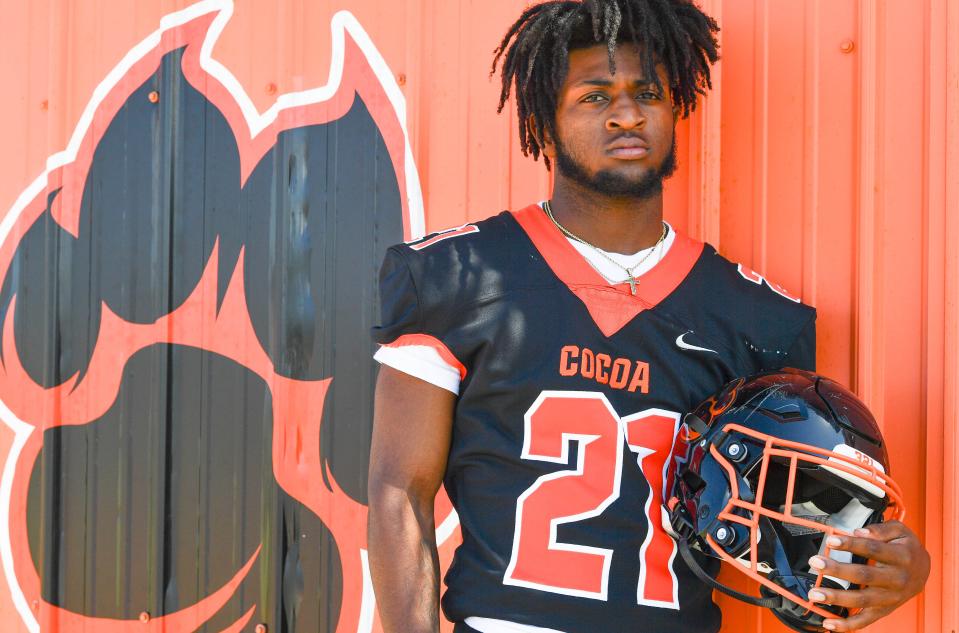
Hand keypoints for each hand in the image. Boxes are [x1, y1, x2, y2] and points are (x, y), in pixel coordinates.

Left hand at [804, 521, 929, 630]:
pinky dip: (847, 625)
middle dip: (837, 570)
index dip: (850, 544)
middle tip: (816, 563)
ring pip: (862, 600)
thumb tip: (859, 532)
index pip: (872, 549)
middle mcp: (896, 579)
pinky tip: (829, 623)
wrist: (924, 570)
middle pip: (864, 576)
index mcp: (901, 557)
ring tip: (815, 594)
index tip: (831, 540)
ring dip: (836, 598)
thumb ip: (880, 529)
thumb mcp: (900, 531)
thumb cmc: (906, 549)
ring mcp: (890, 598)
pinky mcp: (884, 610)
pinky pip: (865, 620)